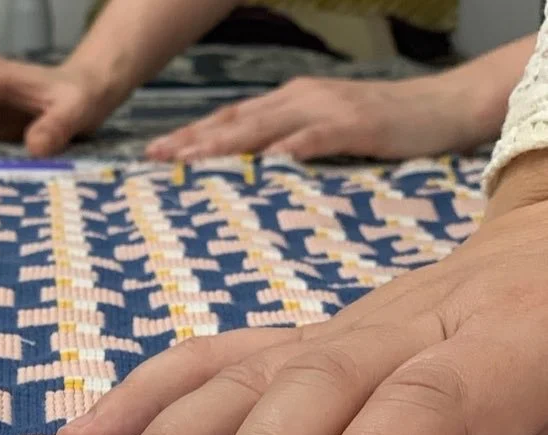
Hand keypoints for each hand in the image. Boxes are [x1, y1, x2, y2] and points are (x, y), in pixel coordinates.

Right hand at [58, 164, 547, 434]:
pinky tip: (90, 430)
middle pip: (311, 386)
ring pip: (246, 371)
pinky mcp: (301, 335)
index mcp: (505, 344)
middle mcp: (403, 329)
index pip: (422, 404)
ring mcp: (338, 327)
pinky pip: (218, 356)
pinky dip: (149, 393)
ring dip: (165, 434)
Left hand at [146, 76, 478, 161]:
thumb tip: (250, 171)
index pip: (230, 119)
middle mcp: (300, 99)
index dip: (192, 135)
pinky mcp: (357, 124)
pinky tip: (269, 160)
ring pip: (266, 126)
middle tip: (155, 158)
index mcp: (288, 103)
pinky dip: (292, 146)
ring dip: (225, 143)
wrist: (442, 107)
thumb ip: (288, 145)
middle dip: (193, 140)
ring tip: (191, 160)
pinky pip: (319, 136)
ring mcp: (327, 109)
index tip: (155, 154)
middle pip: (236, 121)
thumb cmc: (380, 126)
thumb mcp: (324, 133)